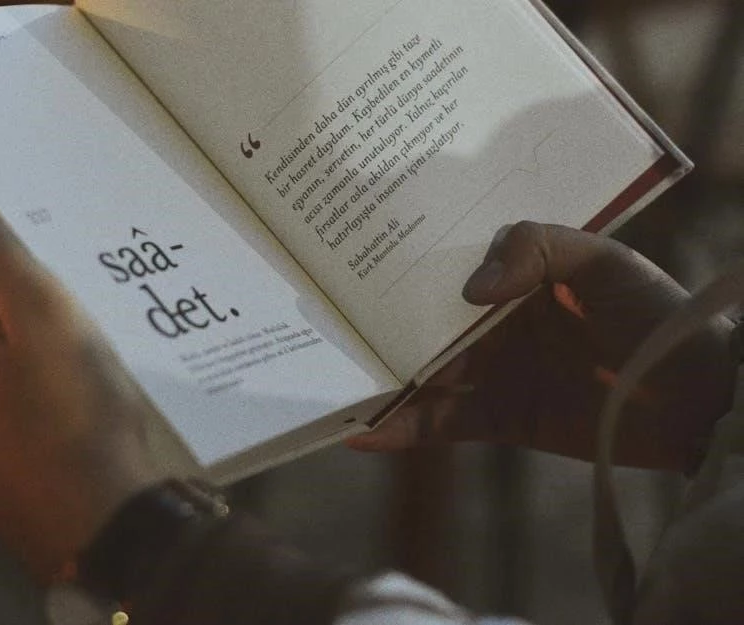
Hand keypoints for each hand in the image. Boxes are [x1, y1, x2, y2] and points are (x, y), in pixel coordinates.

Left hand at [0, 212, 161, 581]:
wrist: (95, 522)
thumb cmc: (74, 408)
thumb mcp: (44, 316)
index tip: (41, 260)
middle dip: (10, 303)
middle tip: (74, 310)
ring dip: (23, 350)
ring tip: (81, 357)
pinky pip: (2, 405)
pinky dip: (30, 393)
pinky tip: (71, 406)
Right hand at [348, 222, 734, 471]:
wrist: (699, 400)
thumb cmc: (655, 315)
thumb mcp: (603, 261)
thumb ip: (536, 249)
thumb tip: (468, 290)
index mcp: (516, 278)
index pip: (447, 267)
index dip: (403, 265)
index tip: (355, 261)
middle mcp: (495, 323)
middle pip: (423, 323)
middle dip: (377, 325)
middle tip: (321, 324)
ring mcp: (494, 372)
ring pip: (423, 375)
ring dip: (379, 381)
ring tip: (327, 383)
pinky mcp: (499, 420)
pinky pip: (442, 424)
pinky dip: (402, 430)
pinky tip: (362, 433)